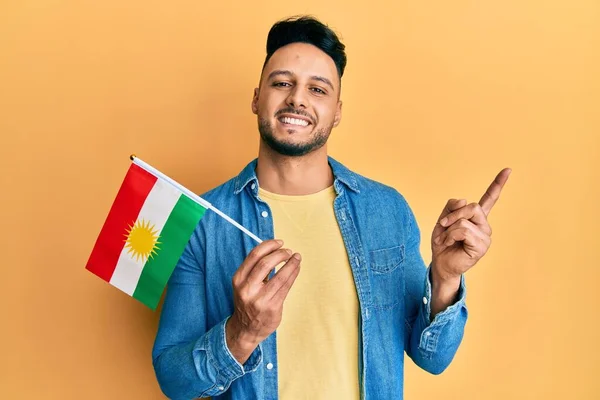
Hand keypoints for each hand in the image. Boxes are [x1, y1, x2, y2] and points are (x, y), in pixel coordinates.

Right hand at [226, 239, 300, 363]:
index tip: (280, 242)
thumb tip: (275, 248)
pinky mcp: (272, 307)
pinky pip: (286, 287)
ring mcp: (260, 299)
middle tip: (289, 251)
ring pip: (280, 276)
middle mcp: (247, 289)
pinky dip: (293, 274)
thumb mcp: (244, 284)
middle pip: (266, 263)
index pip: (254, 256)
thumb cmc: (248, 301)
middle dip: (281, 254)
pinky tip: (296, 269)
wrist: (246, 329)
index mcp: (238, 279)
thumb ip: (256, 268)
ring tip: (297, 258)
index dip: (269, 245)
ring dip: (291, 264)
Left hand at [431, 168, 510, 282]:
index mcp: (476, 218)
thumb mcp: (443, 220)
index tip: (508, 169)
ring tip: (446, 239)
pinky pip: (463, 230)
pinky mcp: (481, 246)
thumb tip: (464, 200)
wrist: (440, 263)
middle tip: (442, 226)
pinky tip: (449, 244)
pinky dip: (450, 236)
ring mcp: (485, 236)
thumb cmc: (442, 243)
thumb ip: (451, 207)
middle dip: (453, 214)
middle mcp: (484, 225)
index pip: (489, 199)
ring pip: (464, 220)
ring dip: (448, 229)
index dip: (498, 184)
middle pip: (472, 207)